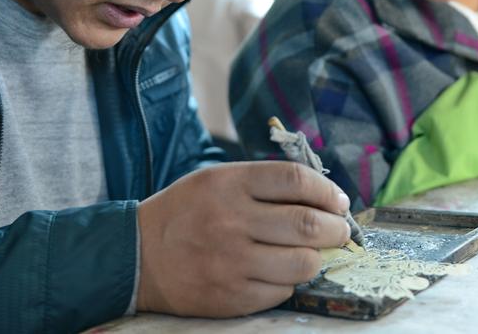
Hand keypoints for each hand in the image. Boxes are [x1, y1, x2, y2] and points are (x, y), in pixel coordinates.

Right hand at [136, 161, 349, 316]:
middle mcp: (231, 221)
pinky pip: (282, 291)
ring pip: (303, 263)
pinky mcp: (231, 297)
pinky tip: (281, 271)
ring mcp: (231, 262)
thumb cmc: (186, 212)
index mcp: (229, 184)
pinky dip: (290, 281)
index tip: (337, 201)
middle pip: (307, 224)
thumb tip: (323, 197)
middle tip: (340, 229)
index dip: (327, 190)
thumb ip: (264, 183)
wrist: (137, 255)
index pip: (296, 180)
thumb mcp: (217, 180)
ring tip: (313, 252)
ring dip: (318, 257)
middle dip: (336, 228)